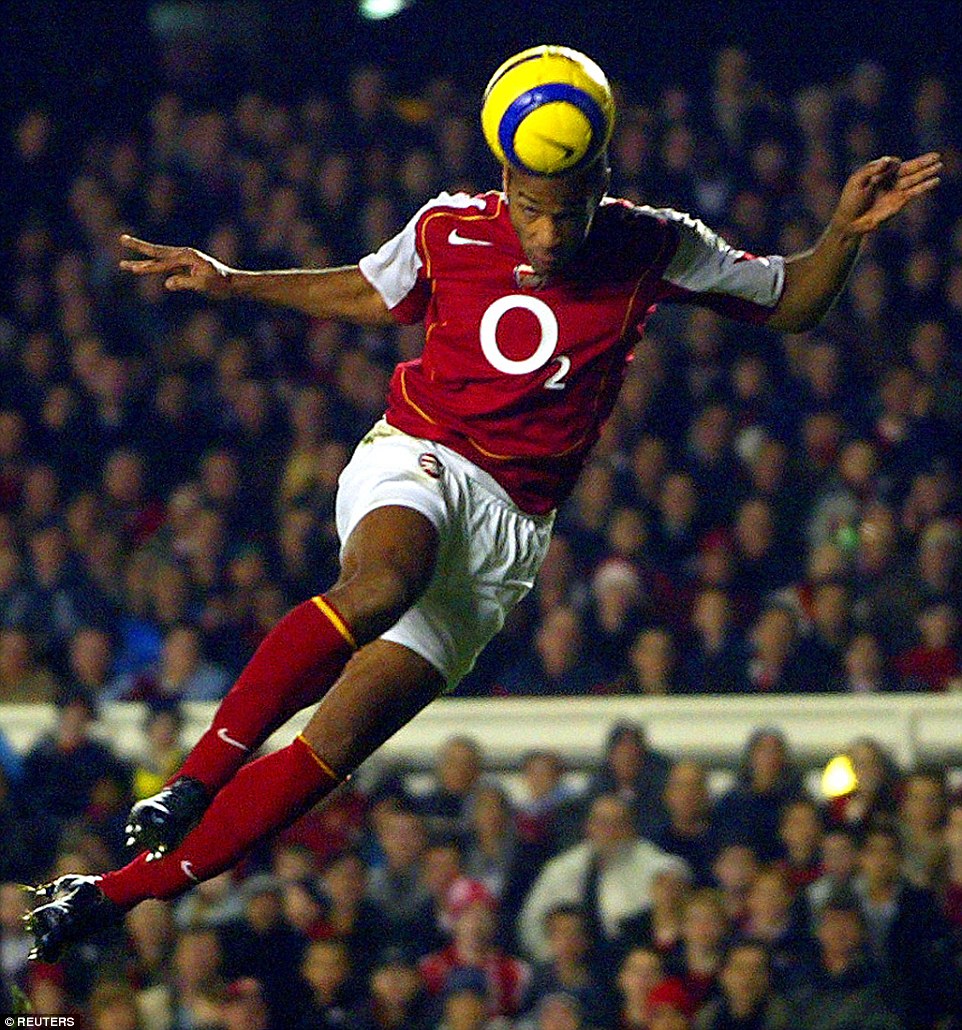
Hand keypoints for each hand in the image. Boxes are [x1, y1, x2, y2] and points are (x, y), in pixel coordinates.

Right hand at [118, 234, 234, 298]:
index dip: (148, 267)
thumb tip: (167, 283)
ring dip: (141, 258)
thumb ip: (185, 283)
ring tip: (123, 262)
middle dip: (138, 247)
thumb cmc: (220, 284)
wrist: (233, 283)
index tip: (134, 269)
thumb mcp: (204, 285)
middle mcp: (184, 254)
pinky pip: (164, 265)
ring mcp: (183, 259)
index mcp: (187, 256)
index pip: (163, 263)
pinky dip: (152, 265)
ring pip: (158, 258)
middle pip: (156, 251)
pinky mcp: (184, 266)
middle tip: (121, 238)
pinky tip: (142, 267)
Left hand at [831, 152, 941, 236]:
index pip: (893, 163)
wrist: (850, 222)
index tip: (883, 171)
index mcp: (879, 172)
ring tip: (940, 165)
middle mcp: (889, 180)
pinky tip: (935, 181)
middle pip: (909, 168)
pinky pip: (914, 192)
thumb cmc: (850, 201)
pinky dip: (924, 186)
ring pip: (915, 179)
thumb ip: (872, 169)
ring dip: (927, 172)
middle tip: (937, 155)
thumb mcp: (857, 181)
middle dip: (923, 162)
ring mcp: (895, 191)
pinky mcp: (899, 202)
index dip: (892, 164)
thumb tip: (888, 159)